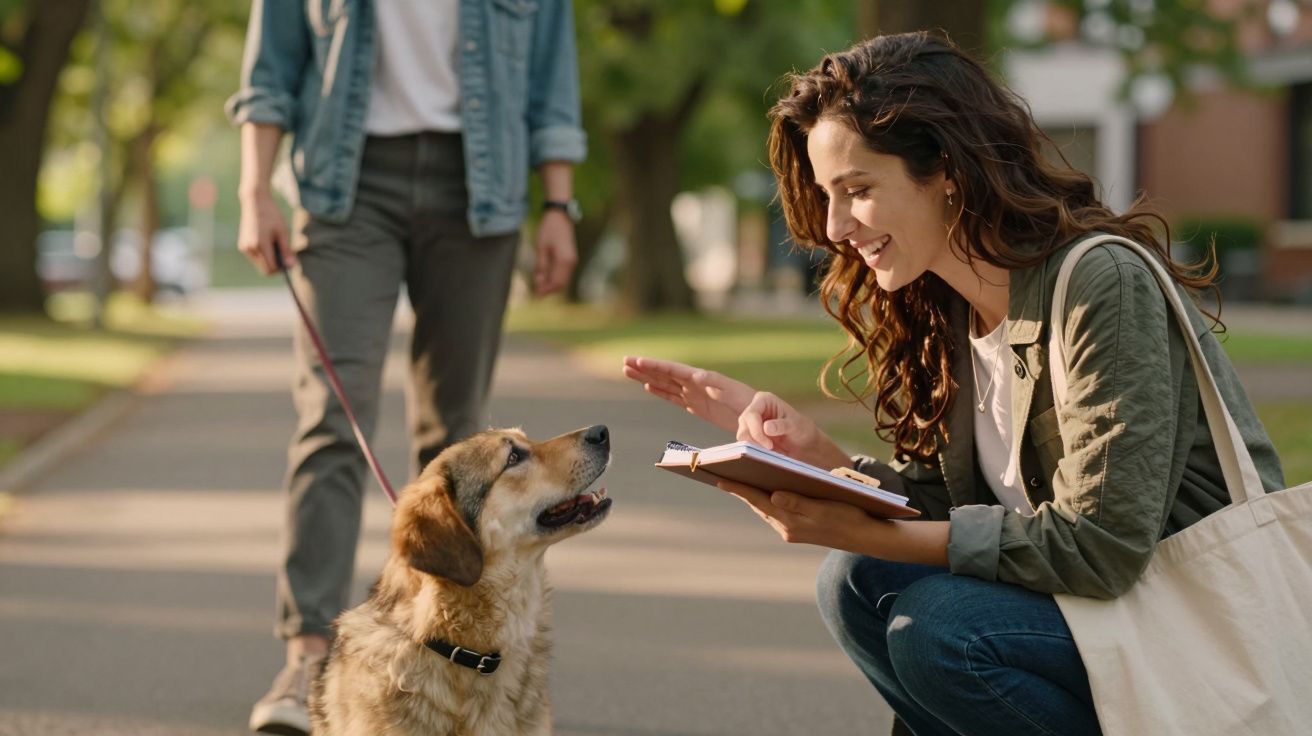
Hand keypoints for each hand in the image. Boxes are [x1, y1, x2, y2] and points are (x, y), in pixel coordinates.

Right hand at [237, 189, 294, 274]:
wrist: (255, 201)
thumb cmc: (272, 215)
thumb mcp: (283, 232)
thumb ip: (287, 251)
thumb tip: (292, 266)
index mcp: (260, 245)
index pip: (271, 269)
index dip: (282, 269)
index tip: (290, 262)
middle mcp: (250, 249)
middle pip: (265, 269)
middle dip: (276, 265)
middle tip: (285, 254)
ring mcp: (244, 248)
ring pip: (260, 264)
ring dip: (269, 260)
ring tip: (276, 244)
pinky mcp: (242, 245)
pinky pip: (255, 258)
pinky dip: (263, 255)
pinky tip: (268, 242)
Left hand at [532, 210, 576, 295]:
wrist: (560, 216)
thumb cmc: (549, 229)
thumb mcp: (541, 247)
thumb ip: (541, 266)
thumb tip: (539, 282)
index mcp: (564, 261)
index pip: (556, 282)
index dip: (546, 290)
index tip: (536, 294)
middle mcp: (571, 263)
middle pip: (561, 284)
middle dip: (550, 289)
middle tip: (536, 292)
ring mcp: (572, 260)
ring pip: (564, 279)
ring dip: (553, 284)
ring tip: (540, 285)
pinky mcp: (571, 257)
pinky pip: (565, 273)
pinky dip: (556, 278)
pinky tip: (546, 277)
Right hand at [622, 357, 755, 433]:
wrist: (759, 416)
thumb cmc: (748, 403)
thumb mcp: (733, 392)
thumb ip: (715, 382)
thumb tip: (696, 375)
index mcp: (701, 379)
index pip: (673, 370)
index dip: (654, 366)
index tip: (637, 361)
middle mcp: (695, 384)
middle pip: (664, 374)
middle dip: (644, 368)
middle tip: (624, 362)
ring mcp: (694, 394)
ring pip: (665, 384)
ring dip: (647, 378)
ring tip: (628, 372)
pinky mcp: (696, 406)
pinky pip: (673, 397)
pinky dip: (660, 392)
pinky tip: (649, 387)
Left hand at [716, 478, 874, 548]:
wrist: (867, 537)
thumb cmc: (850, 517)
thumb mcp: (824, 507)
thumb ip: (798, 503)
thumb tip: (773, 495)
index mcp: (791, 522)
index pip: (758, 500)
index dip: (738, 488)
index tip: (719, 478)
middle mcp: (788, 528)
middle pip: (758, 505)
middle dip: (741, 490)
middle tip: (721, 474)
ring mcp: (793, 531)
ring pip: (767, 509)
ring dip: (753, 496)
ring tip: (737, 480)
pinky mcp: (800, 530)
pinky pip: (777, 513)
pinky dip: (768, 502)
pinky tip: (765, 492)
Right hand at [735, 390, 849, 468]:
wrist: (804, 442)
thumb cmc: (802, 429)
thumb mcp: (795, 425)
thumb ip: (781, 425)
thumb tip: (766, 427)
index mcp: (764, 400)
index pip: (751, 414)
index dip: (756, 430)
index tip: (769, 445)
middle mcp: (754, 409)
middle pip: (743, 425)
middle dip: (755, 439)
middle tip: (770, 449)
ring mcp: (750, 422)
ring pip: (742, 435)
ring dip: (753, 446)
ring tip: (770, 450)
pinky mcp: (750, 434)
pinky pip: (745, 443)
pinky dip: (754, 450)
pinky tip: (766, 452)